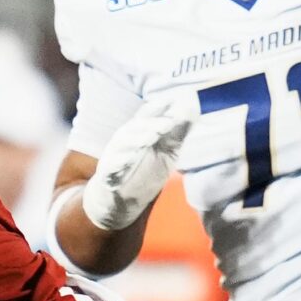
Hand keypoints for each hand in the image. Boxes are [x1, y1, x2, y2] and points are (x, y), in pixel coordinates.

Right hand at [81, 98, 191, 232]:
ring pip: (123, 142)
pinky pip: (111, 165)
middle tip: (168, 124)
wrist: (122, 200)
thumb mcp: (167, 152)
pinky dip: (119, 161)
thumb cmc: (145, 171)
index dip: (159, 106)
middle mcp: (125, 138)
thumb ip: (177, 134)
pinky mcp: (106, 172)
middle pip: (136, 126)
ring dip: (138, 139)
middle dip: (151, 123)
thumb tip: (193, 110)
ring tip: (152, 137)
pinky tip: (129, 159)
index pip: (148, 114)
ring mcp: (114, 154)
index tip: (174, 100)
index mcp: (140, 131)